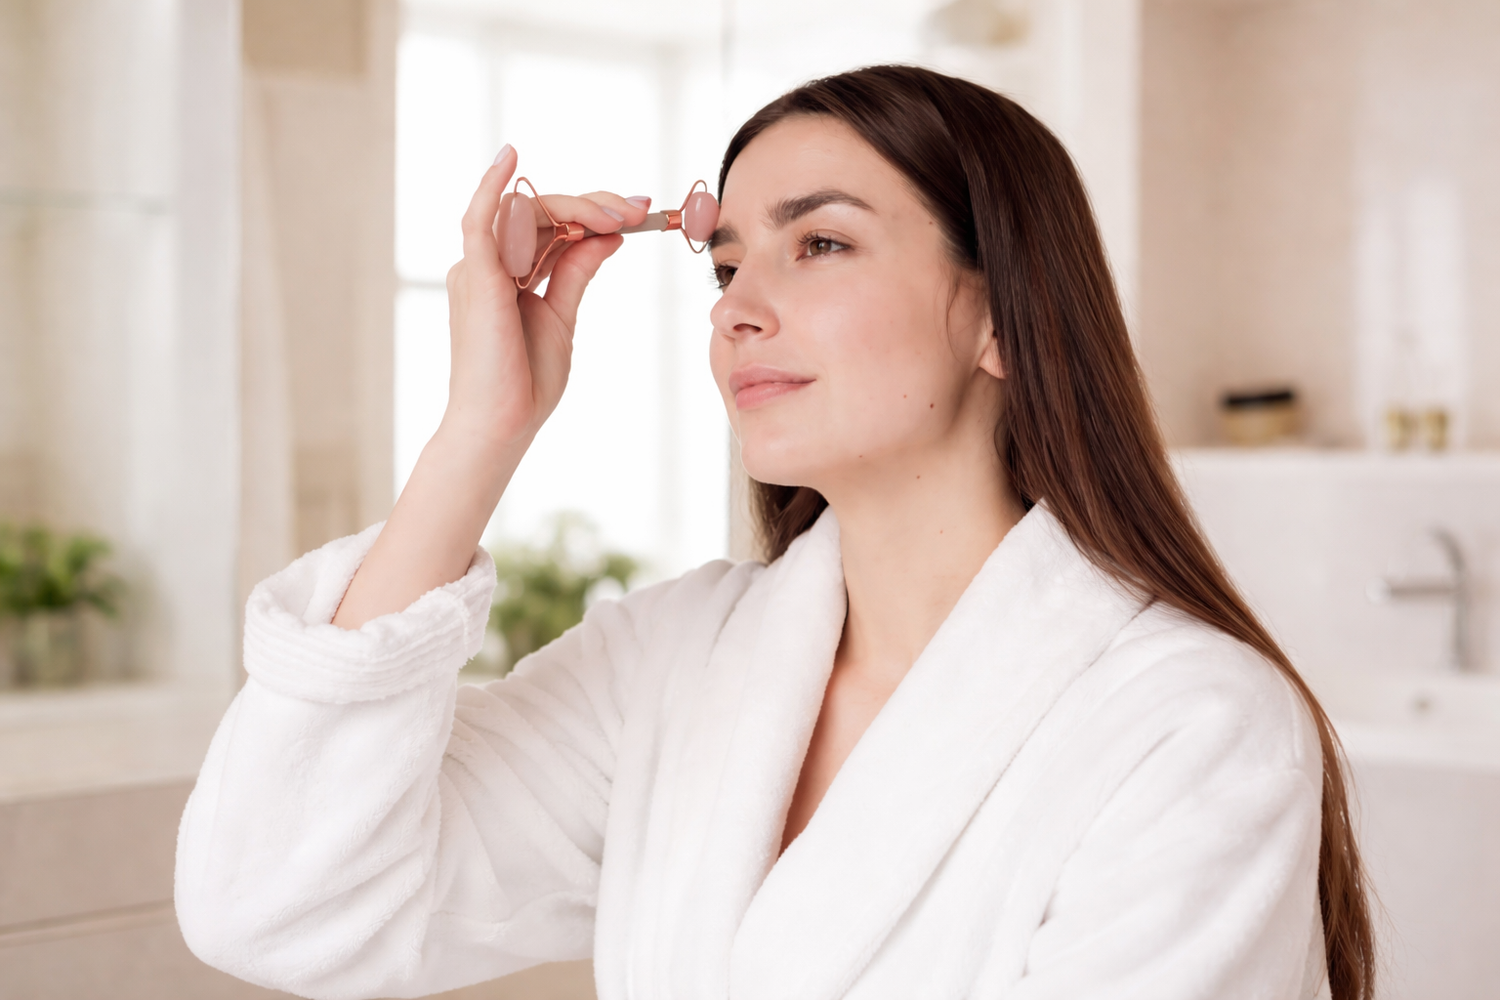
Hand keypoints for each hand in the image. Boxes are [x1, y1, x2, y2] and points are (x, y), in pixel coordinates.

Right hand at [331, 146, 649, 628]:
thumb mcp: (561, 316)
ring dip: (576, 206)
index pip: (554, 227)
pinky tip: (510, 157)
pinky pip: (479, 219)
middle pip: (543, 213)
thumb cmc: (526, 383)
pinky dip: (492, 186)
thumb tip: (608, 234)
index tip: (641, 212)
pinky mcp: (475, 276)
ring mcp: (479, 268)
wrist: (503, 426)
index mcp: (509, 274)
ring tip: (621, 213)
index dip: (595, 213)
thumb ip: (577, 270)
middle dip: (594, 207)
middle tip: (640, 210)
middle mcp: (490, 264)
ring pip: (526, 211)